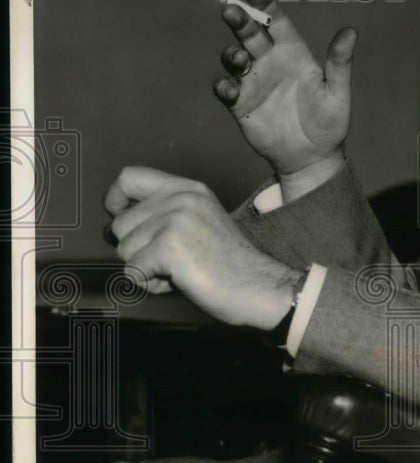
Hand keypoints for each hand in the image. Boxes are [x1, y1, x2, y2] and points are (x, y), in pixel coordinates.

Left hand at [105, 166, 304, 328]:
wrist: (261, 285)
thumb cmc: (232, 263)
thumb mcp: (200, 221)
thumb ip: (165, 213)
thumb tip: (118, 222)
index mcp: (189, 189)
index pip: (129, 177)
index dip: (116, 200)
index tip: (123, 219)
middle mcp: (181, 199)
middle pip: (120, 223)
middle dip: (137, 249)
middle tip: (171, 259)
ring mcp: (175, 220)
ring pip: (124, 249)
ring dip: (145, 268)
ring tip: (179, 270)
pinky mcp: (169, 246)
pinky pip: (133, 271)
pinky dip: (151, 284)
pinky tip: (179, 281)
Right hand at [214, 0, 355, 198]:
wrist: (313, 157)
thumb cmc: (329, 122)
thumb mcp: (337, 91)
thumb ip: (339, 62)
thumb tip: (351, 31)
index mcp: (293, 52)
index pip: (276, 22)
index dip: (264, 4)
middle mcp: (270, 62)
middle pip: (250, 35)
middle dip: (240, 20)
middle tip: (231, 10)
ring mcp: (253, 82)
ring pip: (234, 59)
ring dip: (232, 54)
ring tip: (239, 57)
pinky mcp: (240, 105)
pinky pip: (227, 91)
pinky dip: (224, 86)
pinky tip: (229, 88)